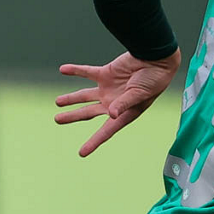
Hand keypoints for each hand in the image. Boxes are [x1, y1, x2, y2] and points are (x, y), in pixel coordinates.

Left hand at [54, 49, 180, 156]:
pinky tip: (63, 69)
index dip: (93, 142)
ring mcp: (108, 89)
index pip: (105, 131)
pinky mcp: (106, 73)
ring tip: (57, 102)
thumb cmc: (153, 81)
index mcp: (123, 114)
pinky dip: (75, 70)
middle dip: (73, 116)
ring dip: (71, 98)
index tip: (81, 153)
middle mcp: (113, 104)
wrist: (156, 60)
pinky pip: (87, 72)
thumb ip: (124, 104)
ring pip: (84, 96)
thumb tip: (110, 113)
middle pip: (88, 113)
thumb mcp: (139, 95)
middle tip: (57, 120)